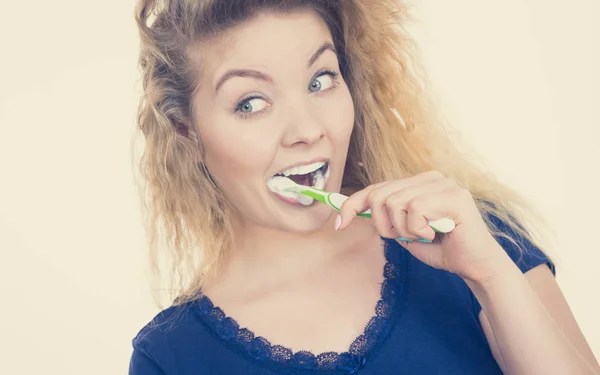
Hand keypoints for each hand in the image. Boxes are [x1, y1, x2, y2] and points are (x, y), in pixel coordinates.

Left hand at [336, 171, 506, 282]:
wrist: (475, 266)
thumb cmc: (442, 249)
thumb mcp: (404, 232)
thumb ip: (385, 219)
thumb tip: (352, 210)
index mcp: (418, 183)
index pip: (376, 187)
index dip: (353, 204)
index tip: (339, 223)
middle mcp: (430, 178)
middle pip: (380, 194)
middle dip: (382, 224)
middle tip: (401, 237)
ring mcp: (444, 184)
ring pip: (394, 202)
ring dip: (402, 229)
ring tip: (422, 236)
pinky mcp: (454, 196)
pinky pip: (415, 210)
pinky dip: (418, 230)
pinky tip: (435, 235)